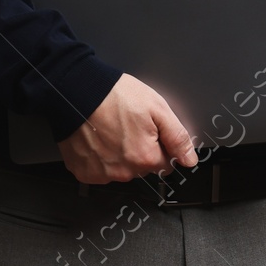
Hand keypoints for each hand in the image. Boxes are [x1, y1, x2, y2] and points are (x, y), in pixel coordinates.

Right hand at [59, 74, 198, 184]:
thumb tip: (189, 159)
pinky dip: (99, 158)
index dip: (159, 144)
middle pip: (142, 167)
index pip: (165, 163)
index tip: (147, 130)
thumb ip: (177, 137)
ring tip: (110, 130)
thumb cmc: (113, 96)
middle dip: (139, 150)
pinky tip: (97, 139)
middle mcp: (124, 172)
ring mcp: (102, 174)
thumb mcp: (156, 108)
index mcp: (145, 157)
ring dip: (118, 155)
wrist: (75, 91)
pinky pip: (98, 171)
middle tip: (127, 126)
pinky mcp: (84, 172)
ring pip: (120, 170)